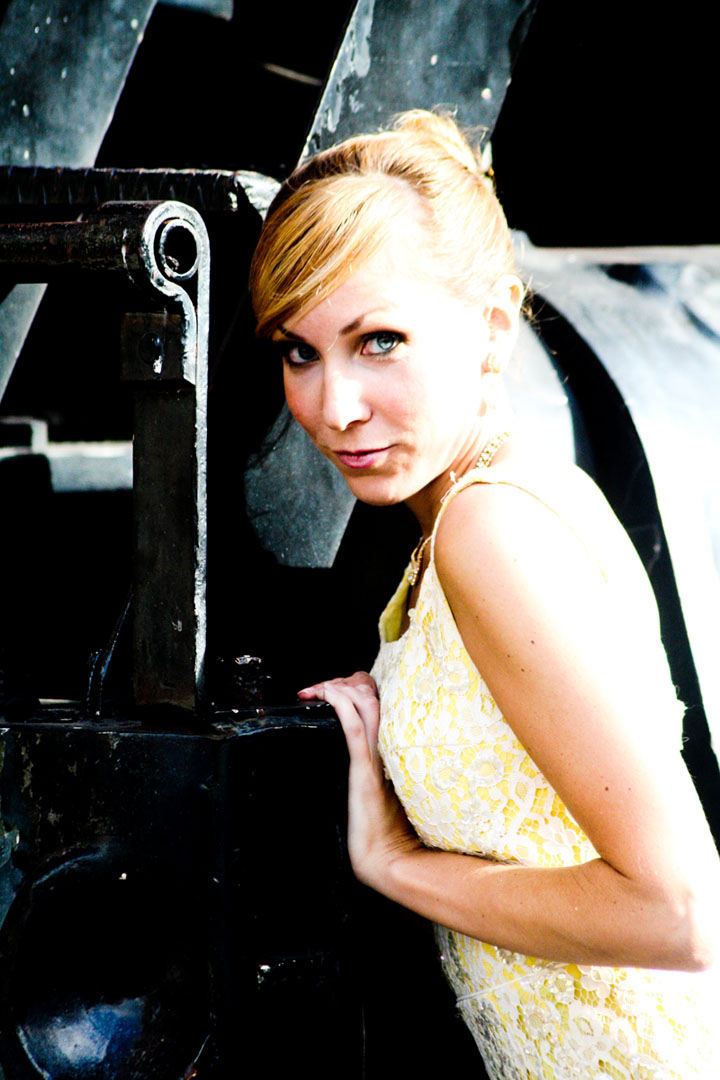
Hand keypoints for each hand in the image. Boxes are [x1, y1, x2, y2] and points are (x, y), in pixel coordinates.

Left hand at [298, 672, 421, 888]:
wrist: (385, 855)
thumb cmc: (378, 826)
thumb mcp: (373, 785)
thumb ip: (368, 765)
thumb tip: (353, 751)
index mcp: (388, 746)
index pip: (375, 700)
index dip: (355, 685)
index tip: (331, 687)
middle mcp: (385, 745)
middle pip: (369, 695)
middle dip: (343, 682)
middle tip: (319, 688)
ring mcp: (377, 756)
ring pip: (364, 704)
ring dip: (337, 688)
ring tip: (318, 689)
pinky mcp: (365, 770)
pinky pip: (355, 729)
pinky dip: (342, 706)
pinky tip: (329, 695)